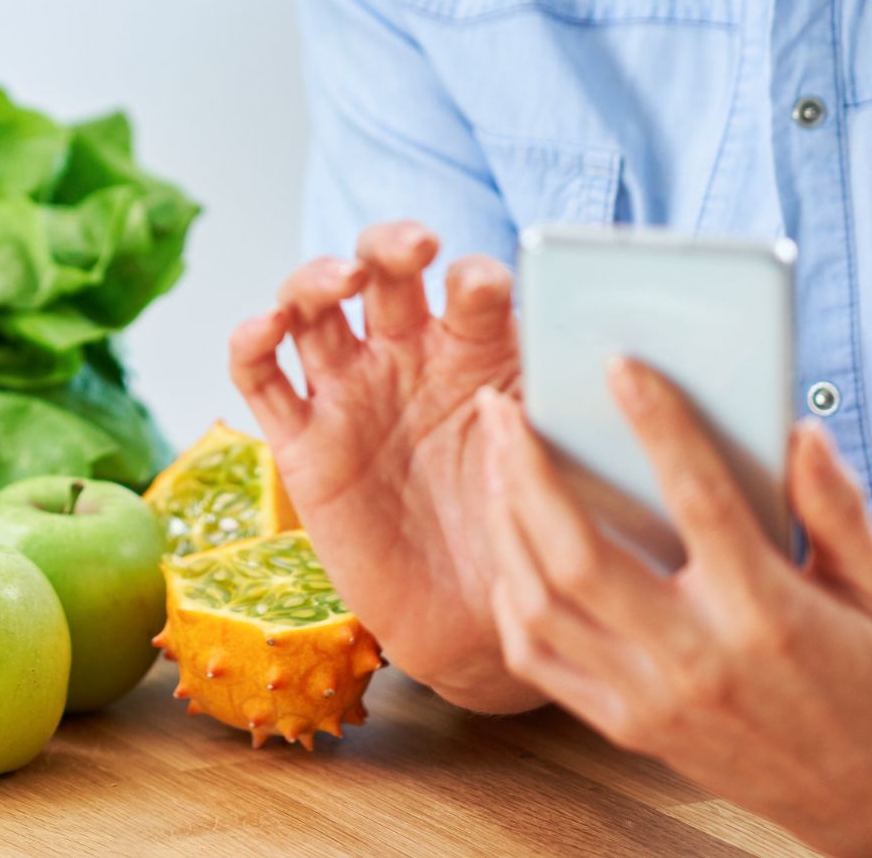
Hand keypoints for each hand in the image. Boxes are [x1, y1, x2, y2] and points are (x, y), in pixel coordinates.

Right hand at [228, 220, 541, 708]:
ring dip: (317, 276)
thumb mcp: (556, 458)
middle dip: (391, 243)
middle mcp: (408, 355)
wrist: (481, 628)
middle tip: (414, 249)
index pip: (468, 282)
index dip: (473, 274)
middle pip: (382, 267)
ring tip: (339, 281)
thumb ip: (565, 402)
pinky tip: (267, 327)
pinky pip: (261, 378)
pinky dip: (251, 341)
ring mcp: (351, 394)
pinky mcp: (304, 445)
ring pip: (314, 306)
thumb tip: (620, 351)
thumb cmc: (527, 530)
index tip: (485, 289)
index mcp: (475, 347)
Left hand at [476, 360, 871, 857]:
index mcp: (767, 613)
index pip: (698, 499)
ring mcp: (654, 701)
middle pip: (580, 557)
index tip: (619, 364)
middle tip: (501, 406)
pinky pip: (541, 662)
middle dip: (527, 471)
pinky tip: (511, 544)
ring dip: (505, 525)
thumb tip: (797, 429)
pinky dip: (512, 598)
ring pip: (543, 606)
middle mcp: (698, 661)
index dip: (657, 423)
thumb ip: (837, 504)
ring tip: (495, 459)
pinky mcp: (630, 728)